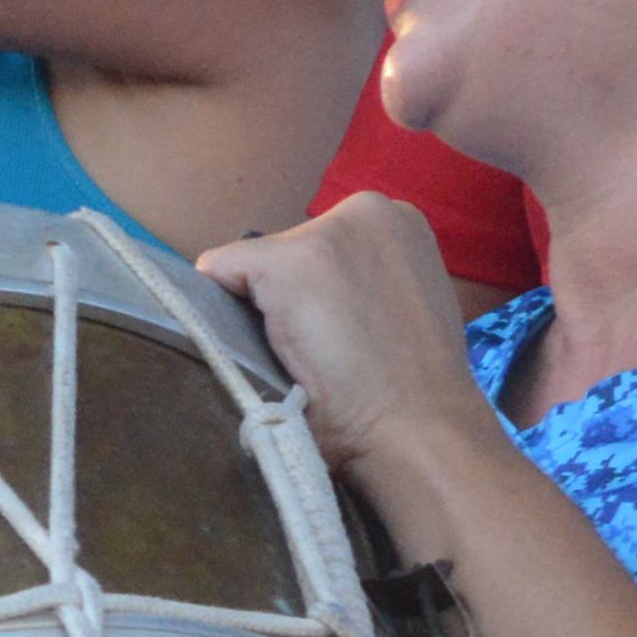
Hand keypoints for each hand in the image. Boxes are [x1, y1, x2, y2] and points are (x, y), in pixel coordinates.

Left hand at [199, 197, 490, 508]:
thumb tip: (318, 296)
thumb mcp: (400, 308)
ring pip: (254, 267)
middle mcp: (365, 209)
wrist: (418, 427)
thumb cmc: (414, 388)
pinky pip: (218, 271)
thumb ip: (363, 285)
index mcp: (398, 221)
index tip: (344, 337)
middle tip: (322, 353)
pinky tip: (263, 349)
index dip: (318, 299)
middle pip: (286, 251)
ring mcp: (324, 234)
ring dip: (262, 312)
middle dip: (291, 300)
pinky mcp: (283, 261)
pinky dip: (219, 311)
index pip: (323, 248)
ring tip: (299, 357)